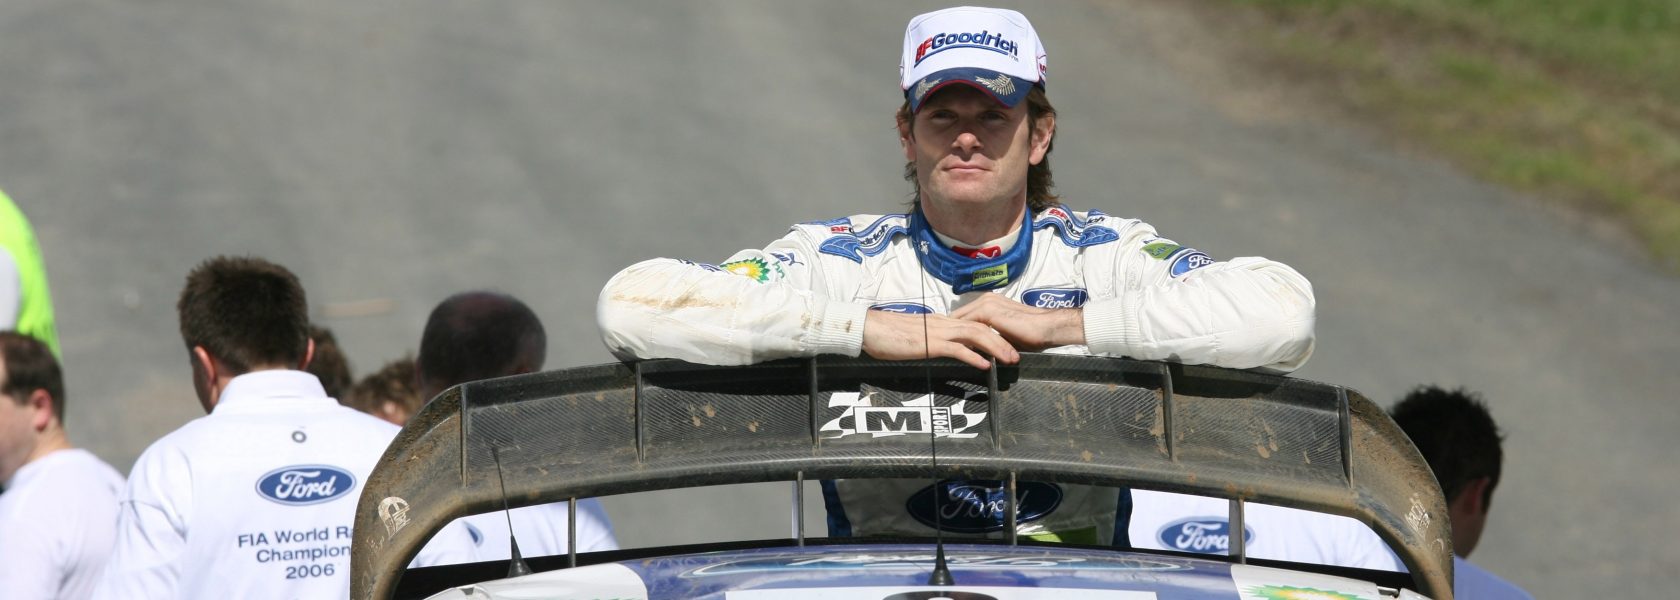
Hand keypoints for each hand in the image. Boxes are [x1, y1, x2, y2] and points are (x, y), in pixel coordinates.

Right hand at [862, 309, 1019, 369]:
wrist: (869, 328)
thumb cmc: (887, 334)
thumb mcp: (915, 337)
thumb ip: (931, 339)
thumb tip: (941, 347)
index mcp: (941, 322)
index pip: (974, 325)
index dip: (994, 334)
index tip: (1007, 345)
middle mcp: (943, 324)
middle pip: (982, 328)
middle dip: (1003, 341)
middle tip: (1017, 355)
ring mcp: (937, 332)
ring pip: (975, 336)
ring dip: (995, 347)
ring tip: (1009, 359)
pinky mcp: (929, 343)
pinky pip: (957, 349)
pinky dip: (973, 356)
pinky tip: (984, 365)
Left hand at [950, 293, 1084, 350]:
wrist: (1047, 327)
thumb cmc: (1032, 333)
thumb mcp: (1004, 334)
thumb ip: (990, 336)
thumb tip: (979, 348)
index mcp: (989, 302)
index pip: (963, 315)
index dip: (953, 329)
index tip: (943, 340)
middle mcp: (986, 299)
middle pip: (958, 316)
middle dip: (947, 331)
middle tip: (936, 344)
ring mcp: (987, 303)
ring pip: (960, 321)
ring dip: (951, 334)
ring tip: (941, 348)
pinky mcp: (989, 311)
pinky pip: (969, 326)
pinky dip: (961, 337)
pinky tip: (954, 348)